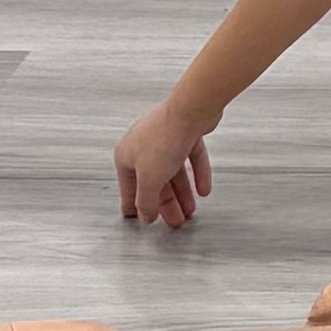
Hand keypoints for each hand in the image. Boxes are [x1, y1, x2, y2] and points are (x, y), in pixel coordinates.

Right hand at [113, 97, 213, 228]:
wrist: (192, 109)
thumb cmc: (164, 138)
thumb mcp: (150, 179)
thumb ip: (146, 201)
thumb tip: (144, 216)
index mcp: (126, 155)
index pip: (129, 187)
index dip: (137, 206)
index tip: (142, 221)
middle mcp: (143, 145)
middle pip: (155, 181)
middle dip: (167, 204)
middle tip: (176, 221)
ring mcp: (165, 138)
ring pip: (174, 172)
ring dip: (183, 193)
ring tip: (191, 210)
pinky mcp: (185, 133)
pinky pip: (191, 158)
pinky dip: (197, 175)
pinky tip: (203, 189)